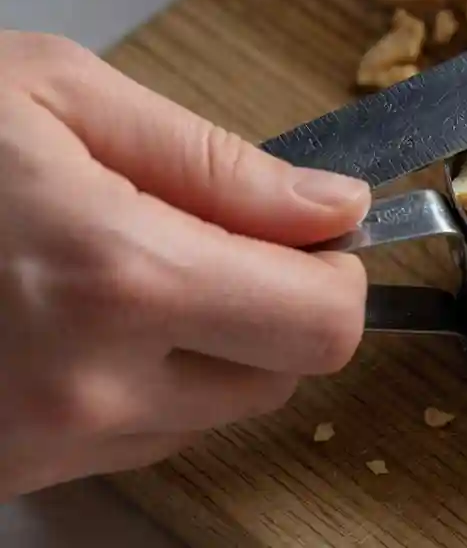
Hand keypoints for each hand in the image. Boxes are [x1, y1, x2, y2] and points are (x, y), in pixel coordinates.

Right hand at [0, 32, 370, 498]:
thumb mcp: (58, 95)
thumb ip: (217, 162)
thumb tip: (331, 206)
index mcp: (116, 276)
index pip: (324, 322)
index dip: (335, 271)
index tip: (312, 234)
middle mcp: (86, 386)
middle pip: (285, 374)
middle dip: (279, 305)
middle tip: (217, 239)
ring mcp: (38, 445)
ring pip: (215, 409)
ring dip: (210, 342)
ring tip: (122, 265)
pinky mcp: (6, 470)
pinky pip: (137, 436)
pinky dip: (142, 378)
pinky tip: (77, 314)